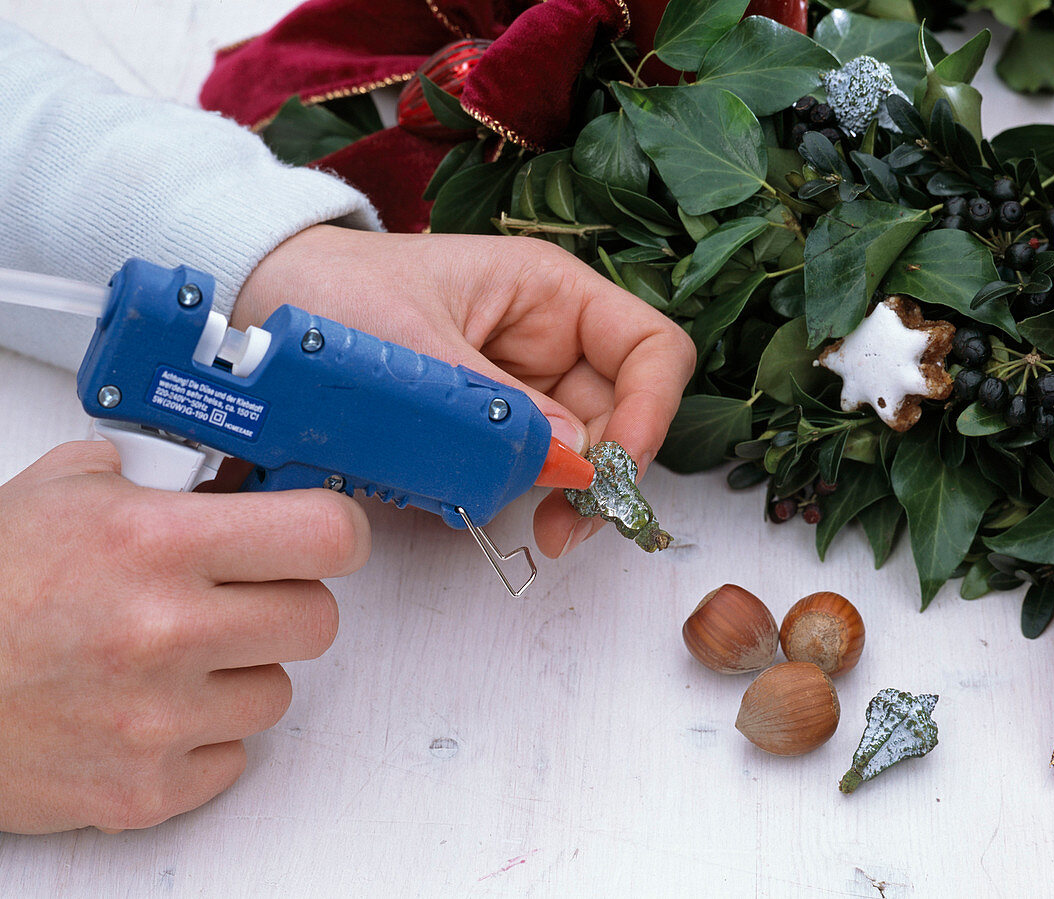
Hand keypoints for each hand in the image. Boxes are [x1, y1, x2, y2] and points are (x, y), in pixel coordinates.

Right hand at [0, 441, 369, 832]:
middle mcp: (166, 631)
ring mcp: (159, 719)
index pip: (326, 535)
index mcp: (156, 544)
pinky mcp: (146, 788)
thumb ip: (157, 476)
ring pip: (278, 691)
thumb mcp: (64, 494)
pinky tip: (151, 707)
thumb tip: (229, 474)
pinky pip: (233, 756)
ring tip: (172, 657)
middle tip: (238, 598)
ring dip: (240, 672)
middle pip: (317, 619)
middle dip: (286, 602)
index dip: (337, 533)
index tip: (327, 538)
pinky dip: (203, 735)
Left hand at [234, 225, 695, 556]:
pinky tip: (486, 508)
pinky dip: (520, 498)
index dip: (651, 410)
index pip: (650, 349)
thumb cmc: (337, 293)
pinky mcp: (489, 425)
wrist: (266, 305)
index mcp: (551, 294)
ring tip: (530, 530)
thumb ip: (497, 406)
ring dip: (564, 497)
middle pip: (623, 414)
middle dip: (604, 476)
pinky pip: (527, 468)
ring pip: (580, 453)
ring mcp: (522, 387)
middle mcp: (550, 341)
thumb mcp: (417, 347)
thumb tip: (572, 459)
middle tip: (563, 529)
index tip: (611, 470)